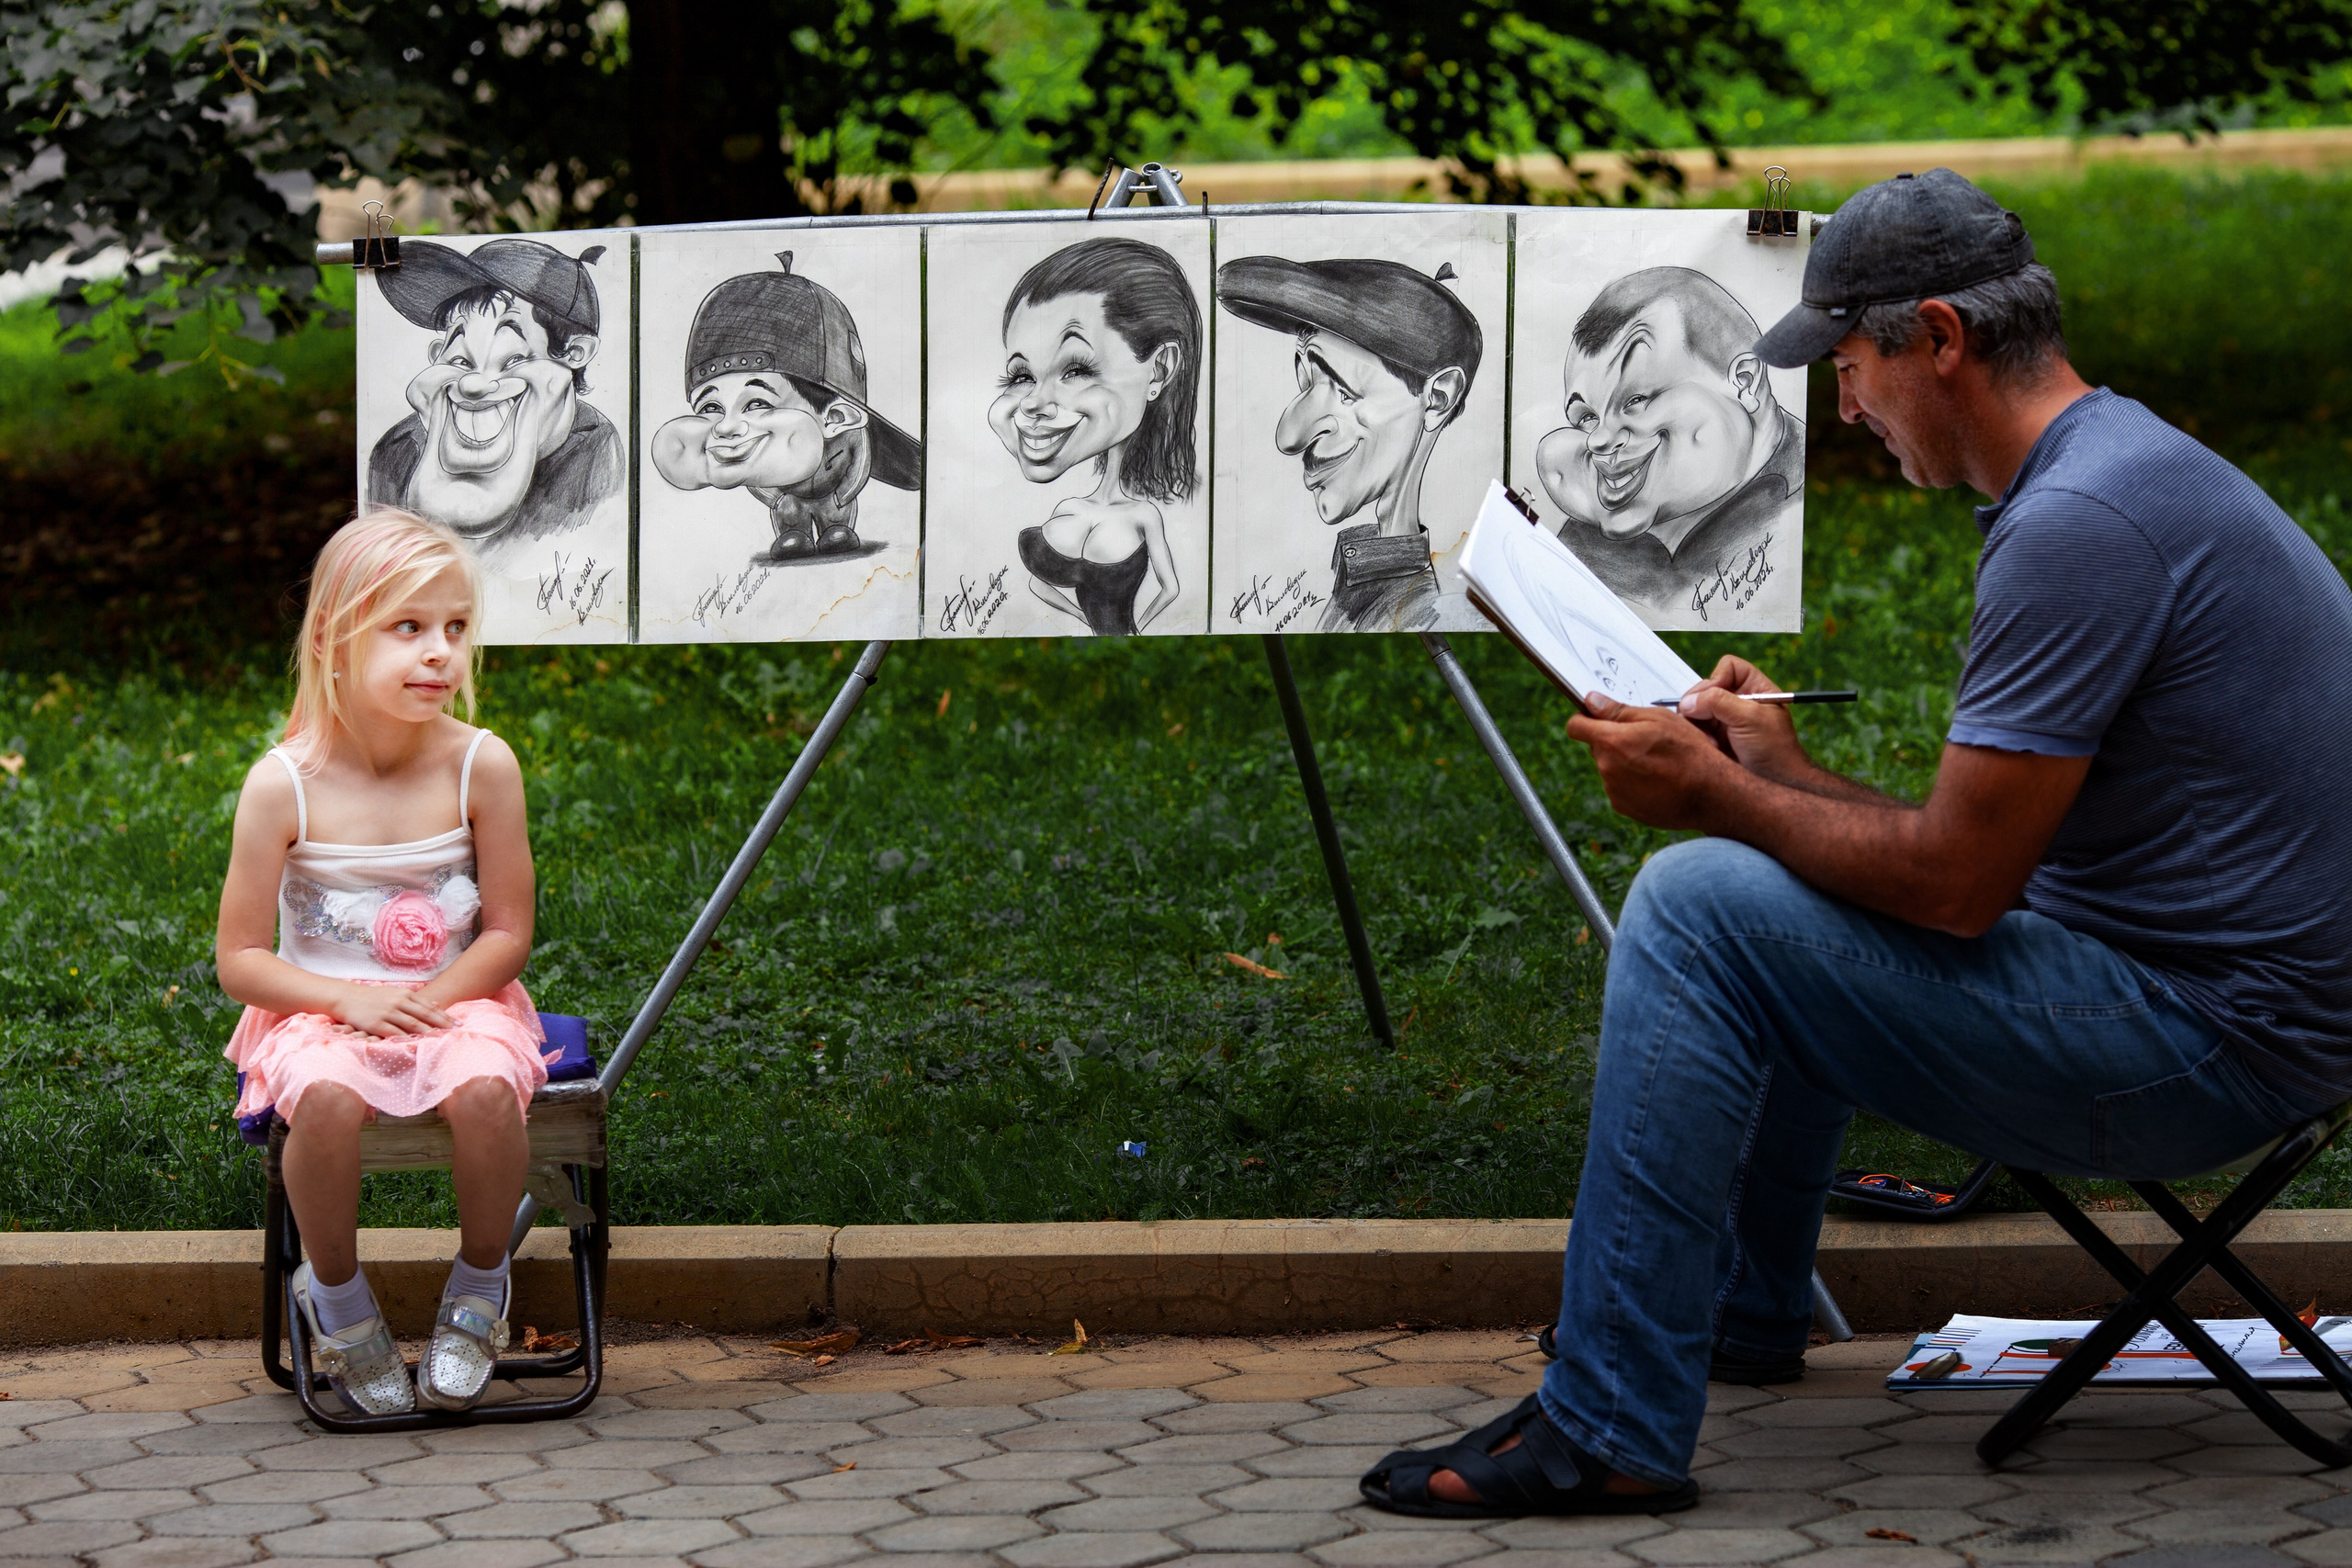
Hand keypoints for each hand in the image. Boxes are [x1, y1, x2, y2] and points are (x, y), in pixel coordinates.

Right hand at [331, 985, 452, 1037]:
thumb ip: (415, 1000)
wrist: (346, 998)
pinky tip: (419, 1044)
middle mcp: (398, 1002)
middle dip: (443, 1024)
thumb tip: (437, 1005)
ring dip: (430, 1033)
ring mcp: (388, 1012)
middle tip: (456, 1032)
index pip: (429, 1007)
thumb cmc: (373, 997)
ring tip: (443, 1040)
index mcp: (405, 994)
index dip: (445, 1016)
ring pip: (414, 1024)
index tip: (458, 1023)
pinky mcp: (377, 1023)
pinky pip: (396, 1033)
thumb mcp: (395, 993)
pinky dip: (408, 1039)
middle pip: (425, 1015)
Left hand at [1565, 691, 1744, 830]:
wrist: (1709, 793)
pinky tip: (1656, 780)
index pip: (1576, 726)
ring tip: (1656, 762)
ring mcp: (1613, 790)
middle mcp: (1606, 767)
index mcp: (1611, 741)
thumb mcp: (1658, 719)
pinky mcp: (1623, 807)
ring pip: (1609, 768)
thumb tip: (1591, 701)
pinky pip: (1619, 788)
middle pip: (1596, 747)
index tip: (1594, 717)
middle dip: (1613, 741)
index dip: (1584, 718)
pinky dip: (1632, 783)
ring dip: (1623, 763)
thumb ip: (1618, 711)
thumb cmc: (1688, 751)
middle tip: (1644, 740)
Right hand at [1676, 655, 1810, 781]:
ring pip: (1696, 709)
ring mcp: (1726, 719)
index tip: (1714, 697)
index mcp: (1755, 688)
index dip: (1717, 678)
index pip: (1728, 667)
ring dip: (1697, 723)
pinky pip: (1695, 728)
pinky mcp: (1715, 737)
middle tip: (1699, 719)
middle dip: (1700, 704)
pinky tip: (1709, 748)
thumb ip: (1718, 702)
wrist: (1775, 784)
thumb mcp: (1750, 718)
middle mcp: (1739, 701)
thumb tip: (1689, 701)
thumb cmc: (1775, 751)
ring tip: (1709, 740)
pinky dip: (1697, 736)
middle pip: (1706, 688)